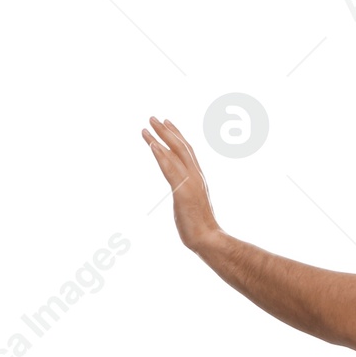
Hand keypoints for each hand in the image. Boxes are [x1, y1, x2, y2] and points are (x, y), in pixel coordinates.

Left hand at [143, 116, 220, 252]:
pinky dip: (161, 156)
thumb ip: (186, 194)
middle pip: (180, 147)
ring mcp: (190, 182)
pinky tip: (152, 145)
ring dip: (159, 138)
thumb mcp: (191, 204)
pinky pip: (170, 170)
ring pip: (174, 154)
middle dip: (166, 131)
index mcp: (197, 178)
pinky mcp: (183, 192)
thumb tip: (182, 194)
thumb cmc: (199, 226)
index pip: (187, 151)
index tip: (166, 124)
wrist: (208, 239)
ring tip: (147, 126)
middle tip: (153, 118)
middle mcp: (195, 176)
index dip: (176, 136)